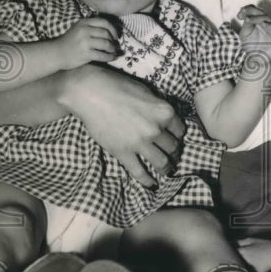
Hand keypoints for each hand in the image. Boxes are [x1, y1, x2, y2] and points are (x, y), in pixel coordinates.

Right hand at [57, 17, 119, 68]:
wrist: (57, 53)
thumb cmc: (69, 42)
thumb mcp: (78, 28)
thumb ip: (91, 27)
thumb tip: (111, 31)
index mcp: (84, 23)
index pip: (104, 22)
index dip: (113, 29)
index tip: (116, 36)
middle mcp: (84, 31)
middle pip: (106, 33)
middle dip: (113, 41)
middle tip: (115, 46)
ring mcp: (85, 42)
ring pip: (106, 44)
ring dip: (112, 49)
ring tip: (113, 52)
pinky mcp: (86, 53)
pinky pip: (102, 55)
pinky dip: (109, 57)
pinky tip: (111, 57)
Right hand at [62, 64, 185, 187]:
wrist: (90, 92)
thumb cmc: (116, 86)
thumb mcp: (145, 92)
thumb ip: (157, 106)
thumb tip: (162, 116)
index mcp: (165, 112)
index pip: (180, 130)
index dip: (178, 135)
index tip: (175, 139)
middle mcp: (156, 129)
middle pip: (173, 147)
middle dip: (174, 152)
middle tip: (173, 156)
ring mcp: (140, 143)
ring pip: (161, 162)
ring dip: (166, 168)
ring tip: (167, 171)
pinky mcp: (123, 153)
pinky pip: (139, 171)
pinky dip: (147, 181)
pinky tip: (152, 185)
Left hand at [237, 5, 270, 65]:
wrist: (257, 60)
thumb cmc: (251, 47)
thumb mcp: (245, 34)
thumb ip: (246, 24)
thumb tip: (246, 16)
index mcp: (258, 20)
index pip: (254, 9)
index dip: (246, 9)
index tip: (239, 16)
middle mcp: (266, 22)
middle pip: (260, 12)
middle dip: (251, 12)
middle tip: (244, 16)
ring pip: (267, 18)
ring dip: (257, 18)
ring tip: (249, 20)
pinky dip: (270, 25)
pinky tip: (263, 24)